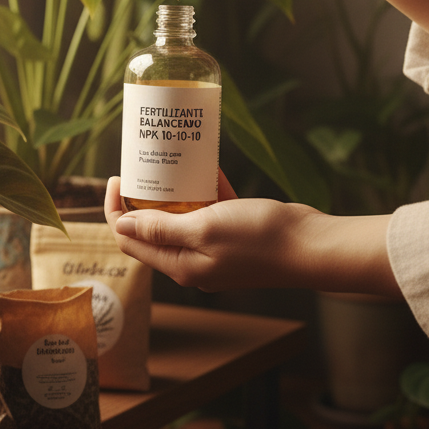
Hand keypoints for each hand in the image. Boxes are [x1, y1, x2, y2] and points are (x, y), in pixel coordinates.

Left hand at [103, 176, 399, 296]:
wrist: (312, 245)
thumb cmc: (259, 239)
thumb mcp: (203, 229)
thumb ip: (161, 228)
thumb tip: (121, 224)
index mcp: (180, 265)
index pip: (131, 240)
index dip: (115, 210)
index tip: (116, 179)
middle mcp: (194, 260)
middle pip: (153, 228)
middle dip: (142, 198)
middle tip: (140, 166)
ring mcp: (215, 248)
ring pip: (182, 217)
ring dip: (174, 191)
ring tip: (168, 162)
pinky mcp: (235, 234)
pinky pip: (210, 209)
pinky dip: (205, 189)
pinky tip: (205, 165)